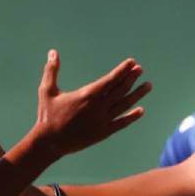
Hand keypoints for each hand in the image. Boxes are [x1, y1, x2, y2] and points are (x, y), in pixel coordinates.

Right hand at [31, 49, 150, 155]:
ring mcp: (102, 121)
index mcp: (87, 95)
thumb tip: (53, 52)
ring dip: (137, 94)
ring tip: (148, 85)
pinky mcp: (102, 133)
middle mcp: (98, 107)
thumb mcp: (47, 90)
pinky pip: (121, 123)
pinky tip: (141, 110)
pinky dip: (132, 116)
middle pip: (120, 90)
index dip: (122, 70)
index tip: (132, 63)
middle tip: (140, 69)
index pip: (110, 80)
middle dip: (131, 78)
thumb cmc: (47, 115)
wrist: (49, 143)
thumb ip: (52, 70)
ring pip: (124, 105)